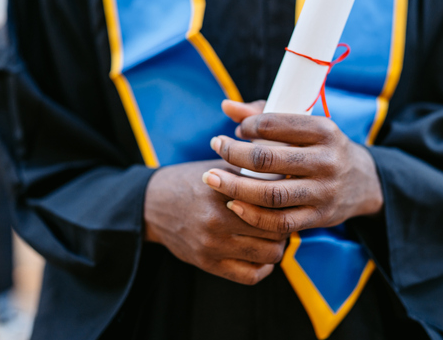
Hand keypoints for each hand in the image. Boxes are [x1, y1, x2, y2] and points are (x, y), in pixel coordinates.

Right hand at [144, 159, 287, 284]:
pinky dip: (264, 268)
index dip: (286, 202)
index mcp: (222, 192)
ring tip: (275, 236)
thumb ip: (251, 170)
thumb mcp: (219, 166)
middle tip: (286, 218)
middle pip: (273, 230)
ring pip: (267, 255)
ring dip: (277, 247)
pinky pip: (249, 276)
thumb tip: (288, 173)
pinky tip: (263, 256)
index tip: (289, 199)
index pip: (271, 203)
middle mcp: (216, 221)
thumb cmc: (192, 181)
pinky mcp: (207, 264)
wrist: (153, 204)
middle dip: (285, 224)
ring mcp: (212, 246)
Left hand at [203, 100, 383, 235]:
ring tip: (212, 178)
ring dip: (235, 187)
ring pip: (271, 194)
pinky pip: (280, 222)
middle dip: (233, 153)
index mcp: (324, 130)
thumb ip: (264, 114)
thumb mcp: (304, 126)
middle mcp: (326, 160)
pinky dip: (252, 215)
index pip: (273, 125)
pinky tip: (233, 204)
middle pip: (267, 160)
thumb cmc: (320, 147)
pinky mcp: (319, 217)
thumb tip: (226, 106)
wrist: (361, 182)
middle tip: (215, 147)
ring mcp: (323, 192)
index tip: (236, 130)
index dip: (247, 126)